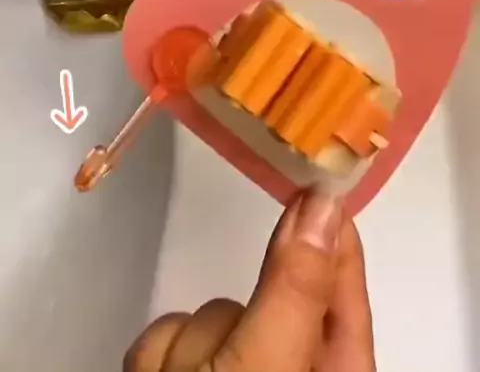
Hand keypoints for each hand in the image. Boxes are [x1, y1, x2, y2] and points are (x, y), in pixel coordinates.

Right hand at [124, 192, 375, 371]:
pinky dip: (155, 363)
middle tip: (212, 371)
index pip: (345, 297)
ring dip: (184, 355)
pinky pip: (166, 338)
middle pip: (260, 303)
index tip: (322, 184)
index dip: (336, 241)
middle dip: (229, 328)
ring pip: (205, 318)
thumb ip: (297, 290)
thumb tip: (324, 205)